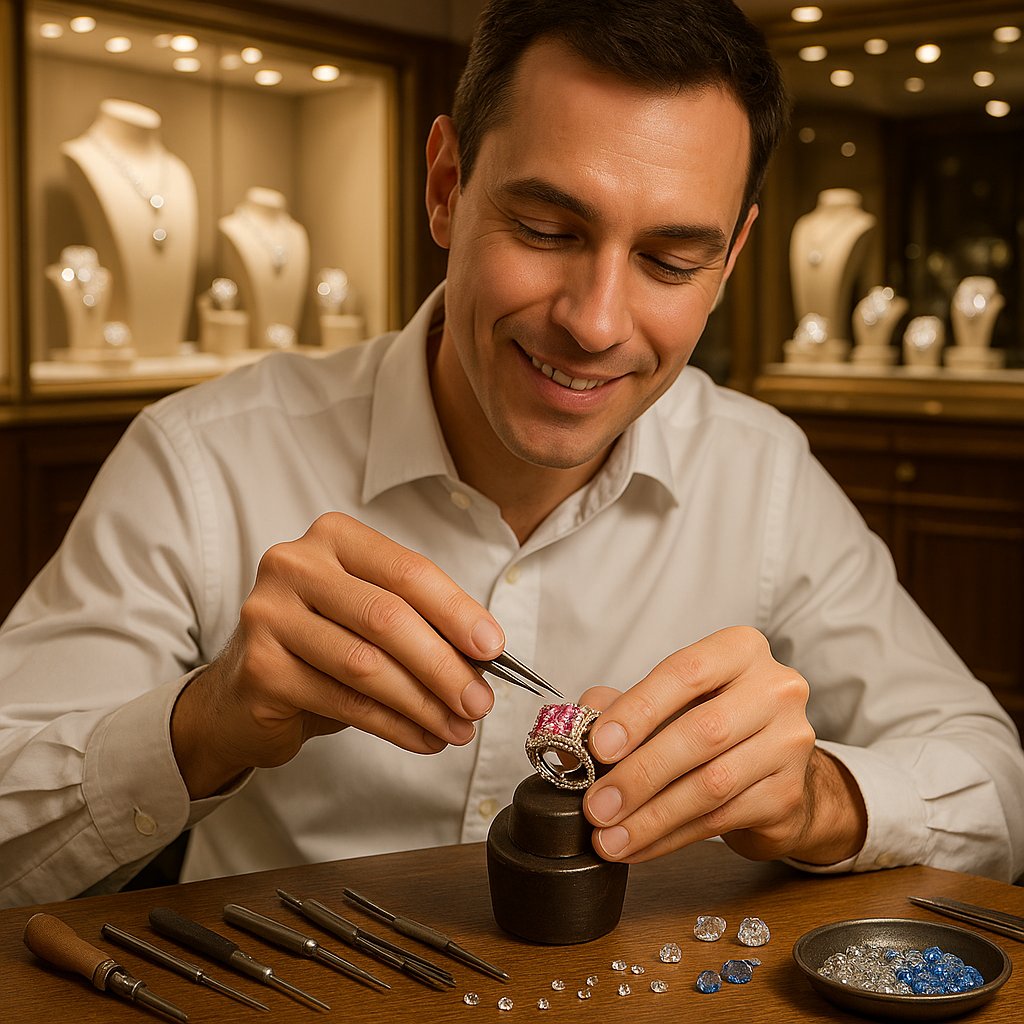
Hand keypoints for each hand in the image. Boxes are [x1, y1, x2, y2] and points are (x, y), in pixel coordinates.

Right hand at [171, 512, 503, 797]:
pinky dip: (395, 726)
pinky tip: (423, 738)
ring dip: (424, 703)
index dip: (457, 611)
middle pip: (389, 617)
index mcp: (334, 538)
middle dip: (445, 665)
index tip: (493, 648)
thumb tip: (484, 657)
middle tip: (480, 702)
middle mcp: (295, 564)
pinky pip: (345, 701)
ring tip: (458, 727)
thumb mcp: (371, 618)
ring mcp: (269, 614)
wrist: (243, 694)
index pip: (408, 570)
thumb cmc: (321, 647)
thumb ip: (420, 623)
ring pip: (367, 664)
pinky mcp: (260, 668)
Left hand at [580, 626, 866, 865]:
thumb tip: (573, 728)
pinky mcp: (789, 794)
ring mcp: (789, 743)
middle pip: (701, 732)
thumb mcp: (670, 701)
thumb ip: (622, 705)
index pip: (685, 672)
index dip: (638, 710)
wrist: (778, 770)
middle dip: (640, 774)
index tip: (598, 747)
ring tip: (609, 837)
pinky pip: (721, 820)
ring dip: (651, 816)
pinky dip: (671, 837)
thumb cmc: (713, 722)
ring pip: (712, 784)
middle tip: (596, 805)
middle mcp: (775, 690)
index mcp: (740, 650)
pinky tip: (639, 846)